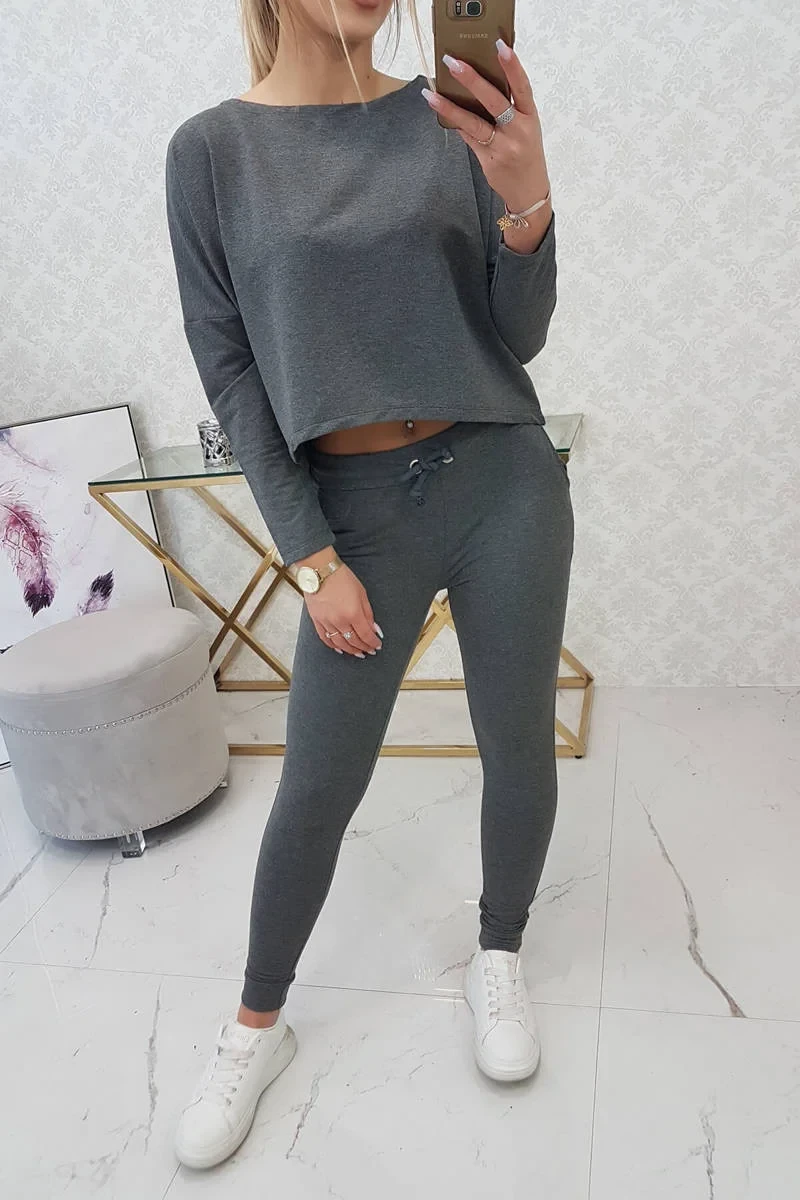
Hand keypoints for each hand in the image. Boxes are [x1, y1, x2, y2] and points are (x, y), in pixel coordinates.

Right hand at [304, 560, 382, 658]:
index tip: (377, 645)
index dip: (373, 642)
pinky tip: (339, 649)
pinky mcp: (316, 620)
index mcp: (353, 613)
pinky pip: (325, 638)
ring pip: (340, 643)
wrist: (320, 570)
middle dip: (363, 648)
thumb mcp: (361, 592)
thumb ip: (368, 613)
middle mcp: (339, 620)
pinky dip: (333, 646)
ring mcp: (326, 621)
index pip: (366, 635)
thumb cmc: (342, 578)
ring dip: (350, 650)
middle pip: (354, 641)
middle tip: (369, 651)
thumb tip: (374, 629)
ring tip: (357, 653)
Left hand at [422, 40, 549, 217]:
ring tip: (431, 94)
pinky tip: (441, 111)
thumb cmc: (527, 154)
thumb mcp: (527, 128)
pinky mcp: (488, 160)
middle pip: (494, 101)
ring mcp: (503, 147)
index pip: (523, 87)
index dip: (512, 66)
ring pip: (474, 122)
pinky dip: (456, 124)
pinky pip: (468, 138)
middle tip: (453, 63)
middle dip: (472, 80)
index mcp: (531, 117)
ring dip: (450, 107)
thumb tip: (478, 85)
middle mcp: (518, 131)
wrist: (529, 192)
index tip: (500, 46)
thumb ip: (510, 108)